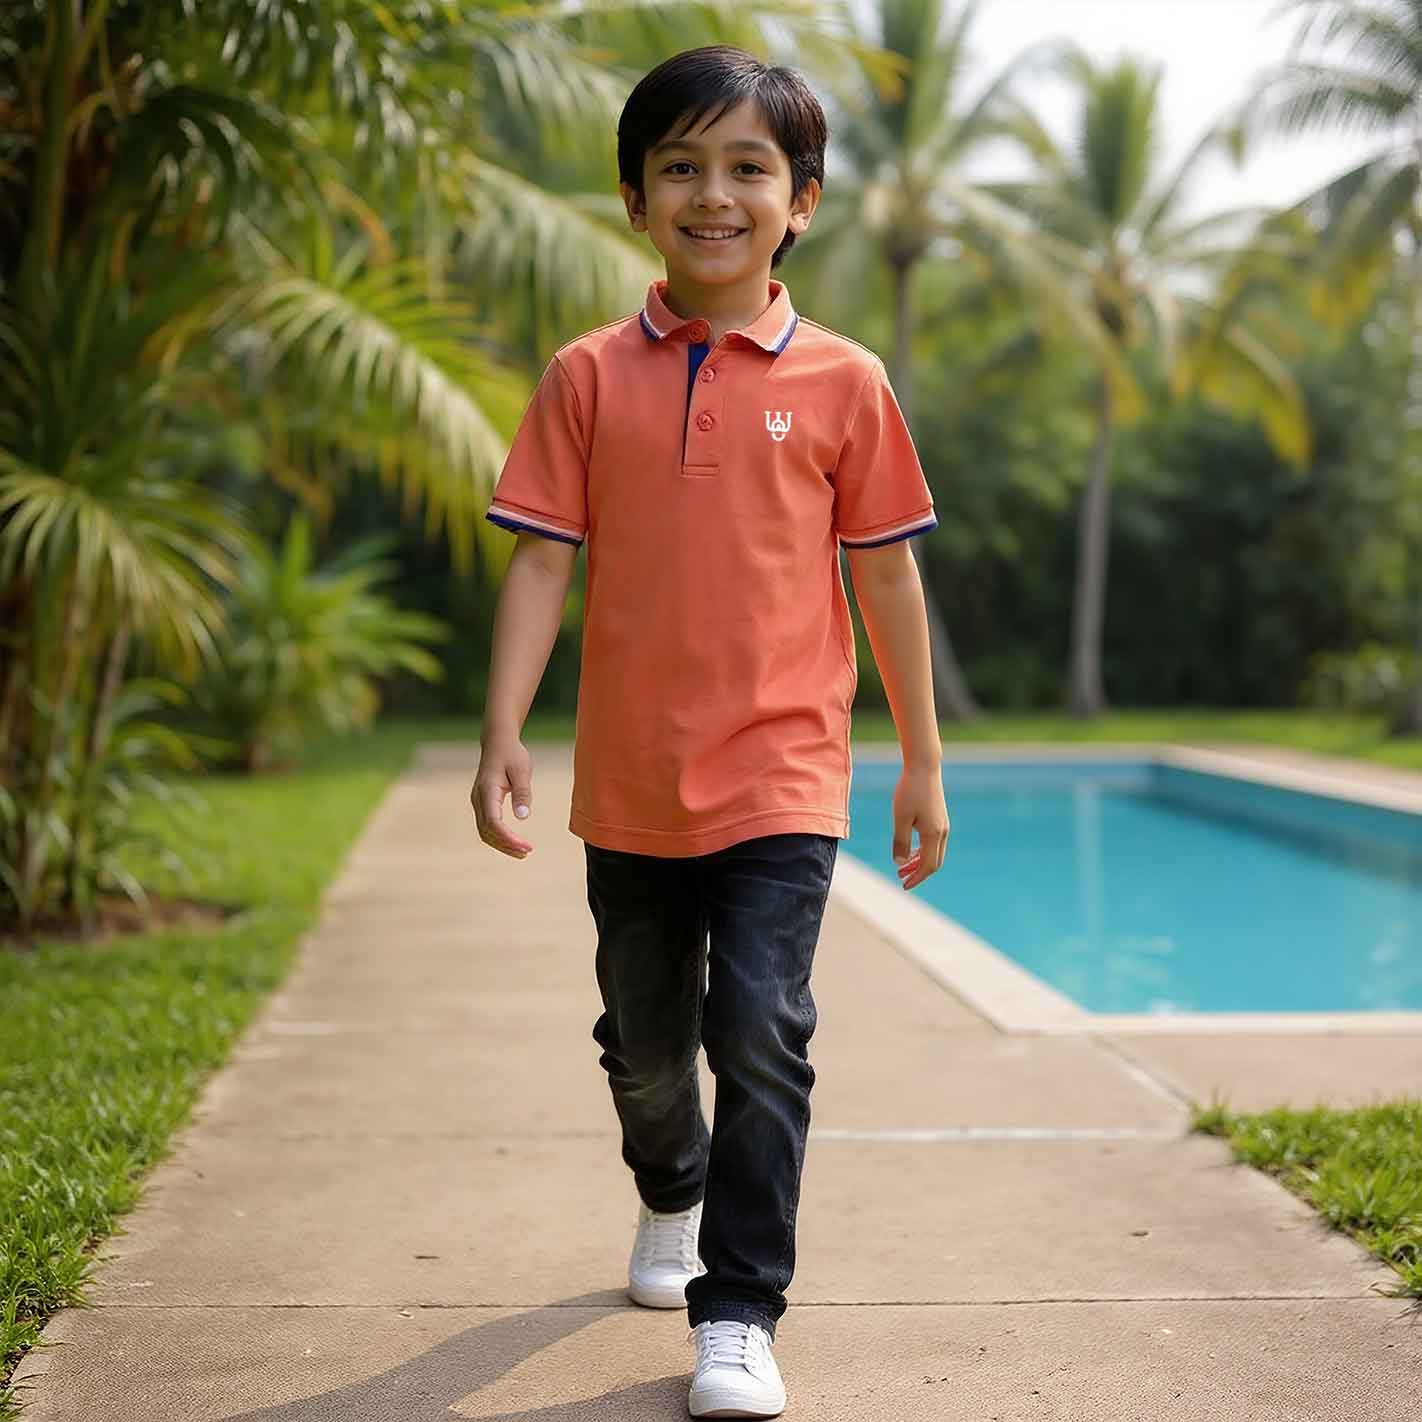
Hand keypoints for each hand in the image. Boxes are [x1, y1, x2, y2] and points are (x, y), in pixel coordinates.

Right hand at [472, 733, 534, 858]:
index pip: (493, 822)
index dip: (508, 837)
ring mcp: (478, 802)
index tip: (525, 846)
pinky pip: (487, 826)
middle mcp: (478, 799)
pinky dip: (499, 837)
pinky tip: (514, 842)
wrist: (498, 742)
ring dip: (502, 845)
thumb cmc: (512, 755)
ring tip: (523, 852)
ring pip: (485, 832)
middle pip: (487, 831)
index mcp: (487, 790)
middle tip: (527, 852)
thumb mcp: (522, 770)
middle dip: (506, 845)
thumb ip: (522, 793)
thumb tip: (523, 817)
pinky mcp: (482, 804)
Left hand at [892, 764, 948, 890]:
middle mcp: (942, 832)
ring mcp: (943, 825)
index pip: (928, 866)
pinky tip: (910, 849)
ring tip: (902, 866)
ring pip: (934, 852)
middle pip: (933, 862)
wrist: (924, 767)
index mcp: (933, 834)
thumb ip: (901, 841)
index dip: (916, 878)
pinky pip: (934, 842)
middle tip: (900, 878)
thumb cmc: (910, 790)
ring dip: (919, 862)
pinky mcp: (940, 818)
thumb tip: (900, 863)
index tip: (903, 885)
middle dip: (918, 873)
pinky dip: (922, 851)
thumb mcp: (900, 817)